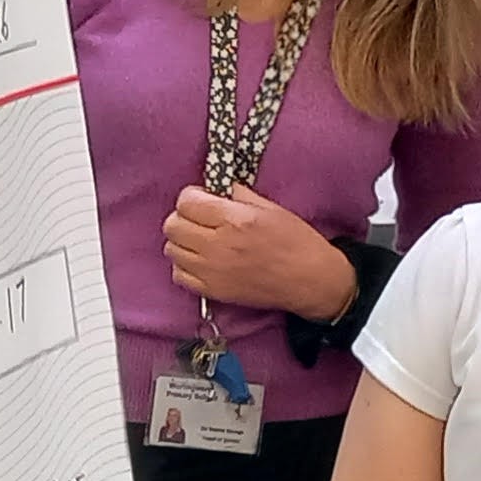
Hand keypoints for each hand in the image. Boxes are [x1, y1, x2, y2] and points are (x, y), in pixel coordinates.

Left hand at [163, 185, 357, 321]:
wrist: (310, 281)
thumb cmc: (296, 242)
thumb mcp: (271, 208)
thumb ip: (239, 195)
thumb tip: (217, 188)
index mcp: (235, 220)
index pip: (186, 202)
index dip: (191, 197)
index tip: (201, 199)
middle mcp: (219, 246)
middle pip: (172, 226)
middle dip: (182, 217)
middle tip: (198, 218)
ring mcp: (213, 271)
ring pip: (171, 250)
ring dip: (182, 241)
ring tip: (200, 240)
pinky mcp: (213, 291)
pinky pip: (179, 275)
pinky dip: (185, 265)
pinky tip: (201, 260)